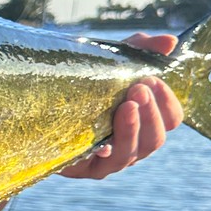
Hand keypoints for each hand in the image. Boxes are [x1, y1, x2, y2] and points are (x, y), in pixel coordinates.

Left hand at [59, 33, 183, 178]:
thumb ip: (140, 50)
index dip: (167, 102)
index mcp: (145, 121)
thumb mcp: (111, 61)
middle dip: (151, 114)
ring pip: (131, 153)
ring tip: (126, 106)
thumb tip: (170, 41)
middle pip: (155, 139)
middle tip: (139, 89)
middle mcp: (132, 144)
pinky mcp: (84, 168)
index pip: (171, 119)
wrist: (39, 101)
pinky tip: (103, 145)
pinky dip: (105, 153)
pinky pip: (100, 165)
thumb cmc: (83, 81)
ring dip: (132, 129)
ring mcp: (109, 160)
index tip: (153, 79)